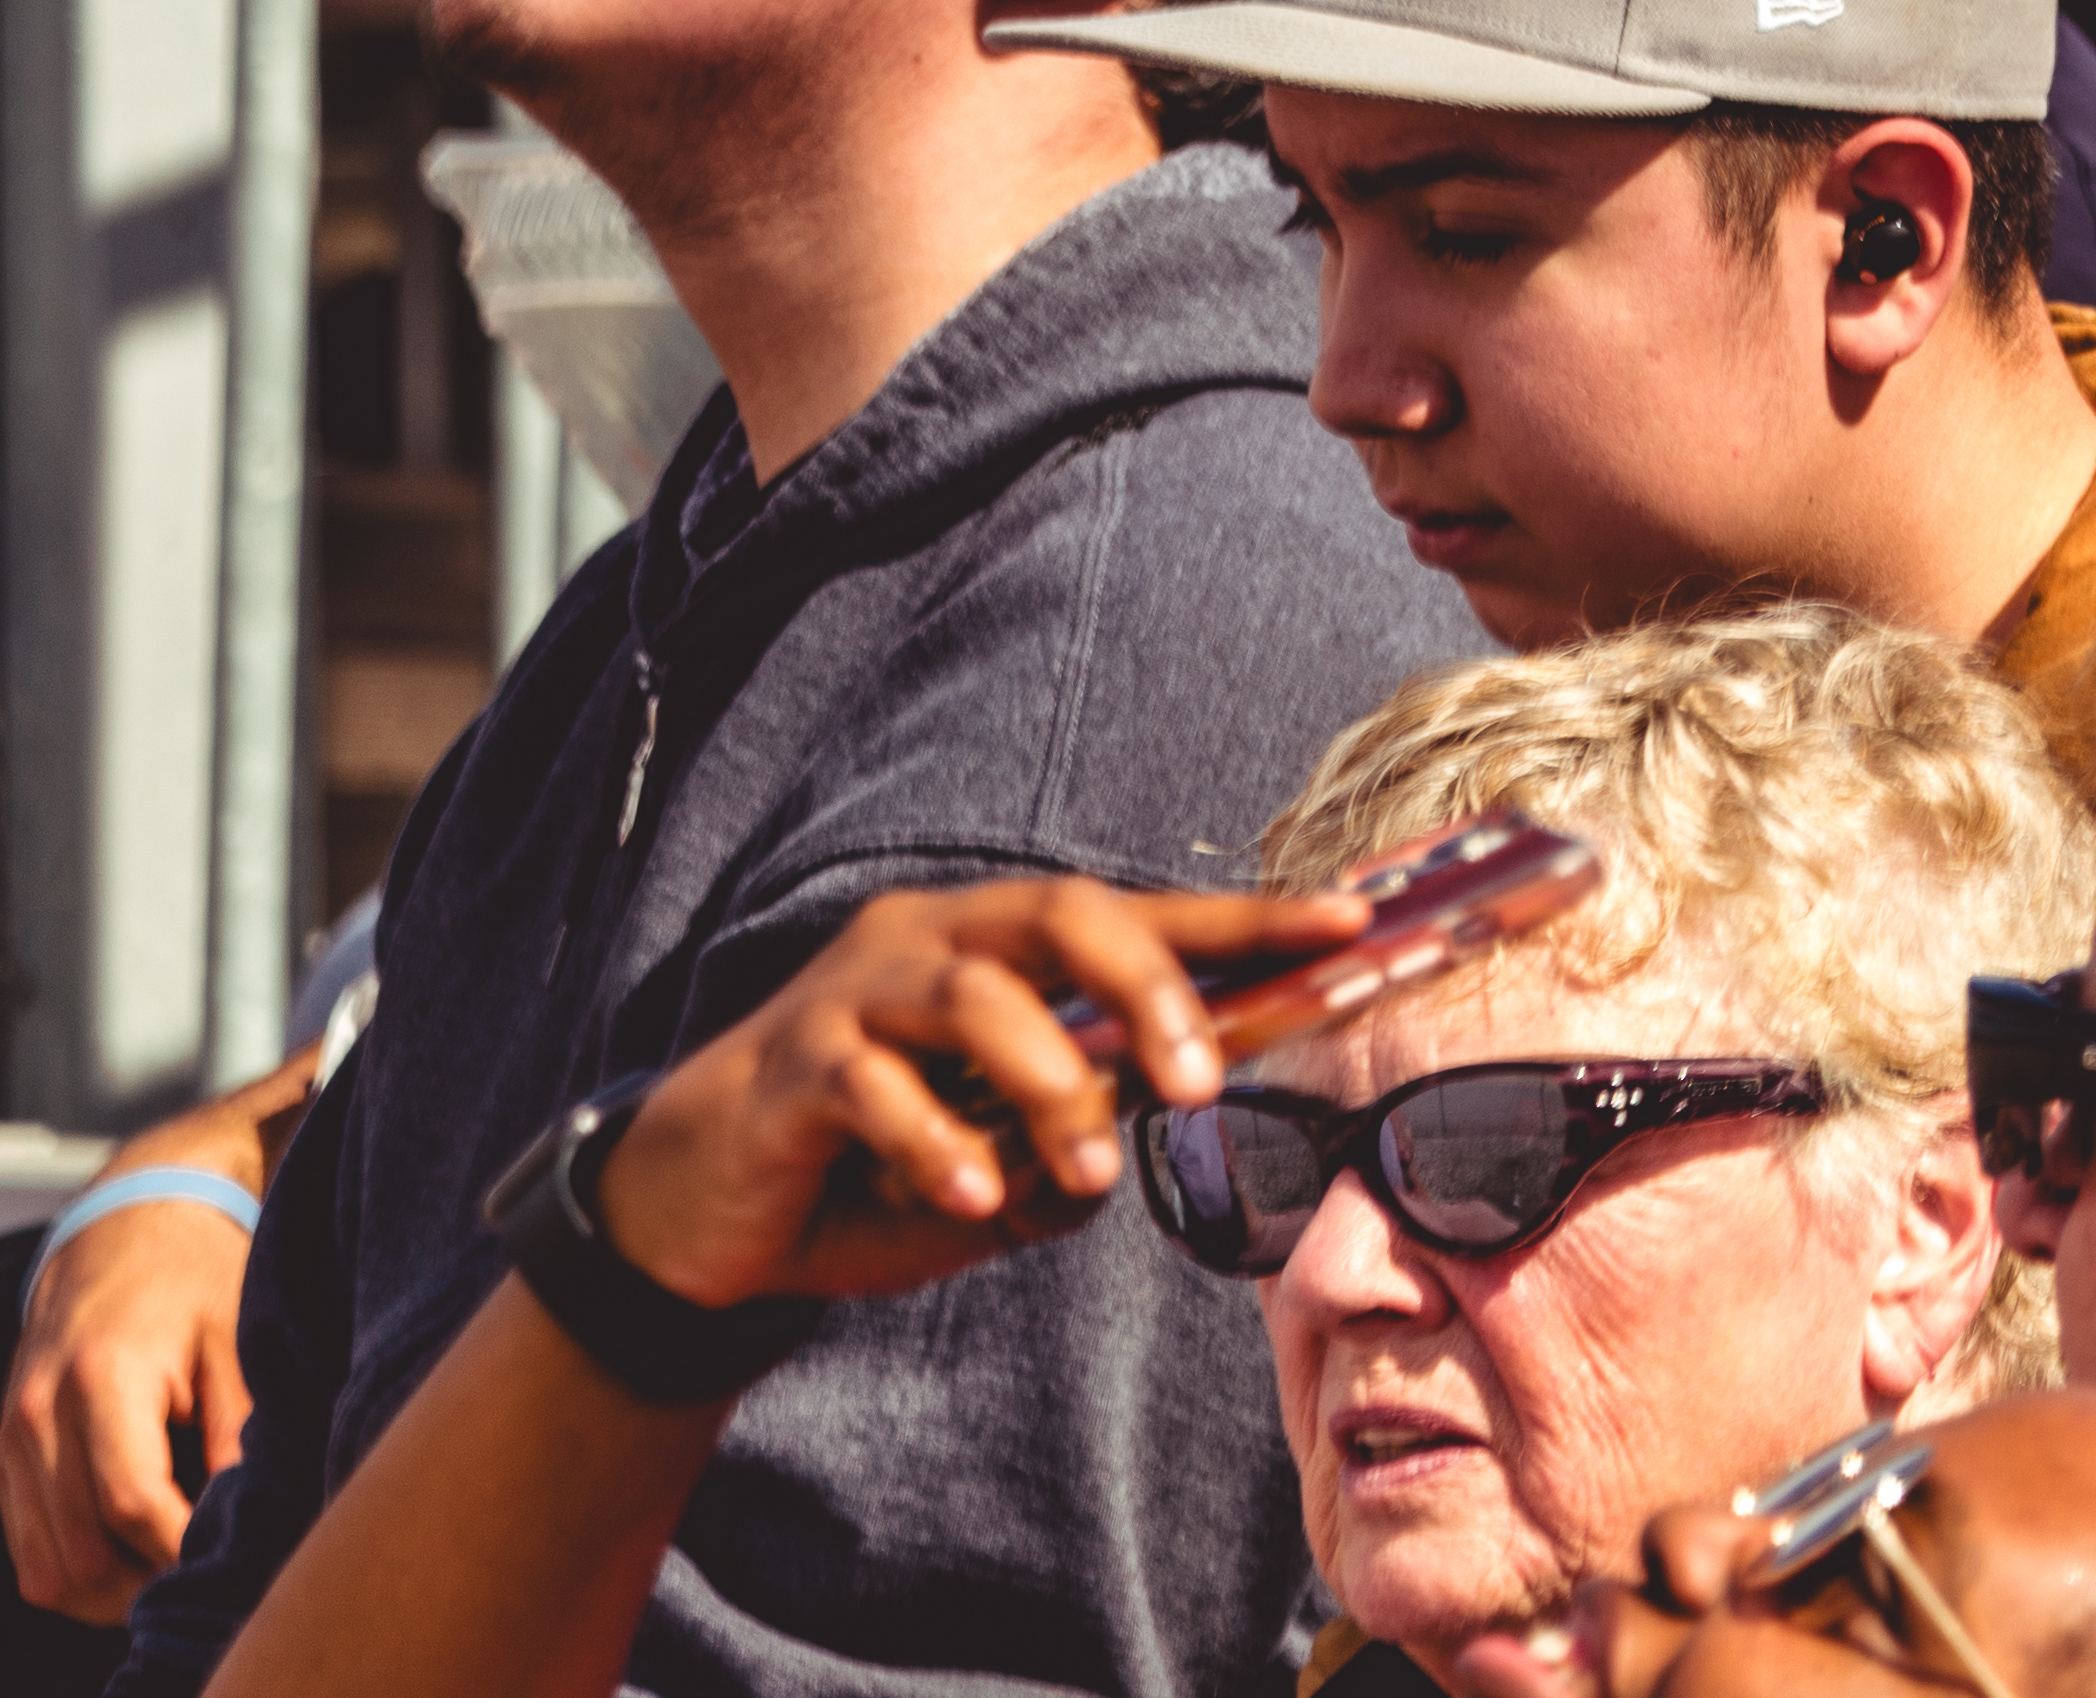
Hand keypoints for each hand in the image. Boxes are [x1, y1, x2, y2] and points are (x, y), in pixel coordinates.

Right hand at [3, 1103, 271, 1615]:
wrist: (122, 1226)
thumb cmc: (192, 1278)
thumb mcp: (235, 1339)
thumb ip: (238, 1430)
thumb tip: (246, 1519)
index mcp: (99, 1380)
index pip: (130, 1504)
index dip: (182, 1552)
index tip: (235, 1565)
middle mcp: (36, 1416)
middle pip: (80, 1553)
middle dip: (149, 1588)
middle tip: (216, 1586)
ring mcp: (10, 1439)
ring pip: (45, 1567)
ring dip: (111, 1595)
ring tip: (182, 1582)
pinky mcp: (5, 1453)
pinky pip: (27, 1548)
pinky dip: (78, 1572)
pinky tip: (139, 1563)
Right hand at [583, 880, 1363, 1320]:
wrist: (705, 1219)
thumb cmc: (875, 1175)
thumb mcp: (996, 1177)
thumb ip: (1063, 1160)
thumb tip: (1116, 1159)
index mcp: (1003, 947)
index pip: (1141, 914)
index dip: (1247, 919)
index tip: (1352, 925)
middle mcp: (933, 939)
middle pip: (1063, 914)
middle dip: (1149, 989)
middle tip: (1198, 1083)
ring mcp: (854, 992)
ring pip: (975, 995)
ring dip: (1046, 1085)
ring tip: (1083, 1167)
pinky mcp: (788, 1062)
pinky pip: (872, 1086)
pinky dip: (932, 1144)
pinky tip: (965, 1199)